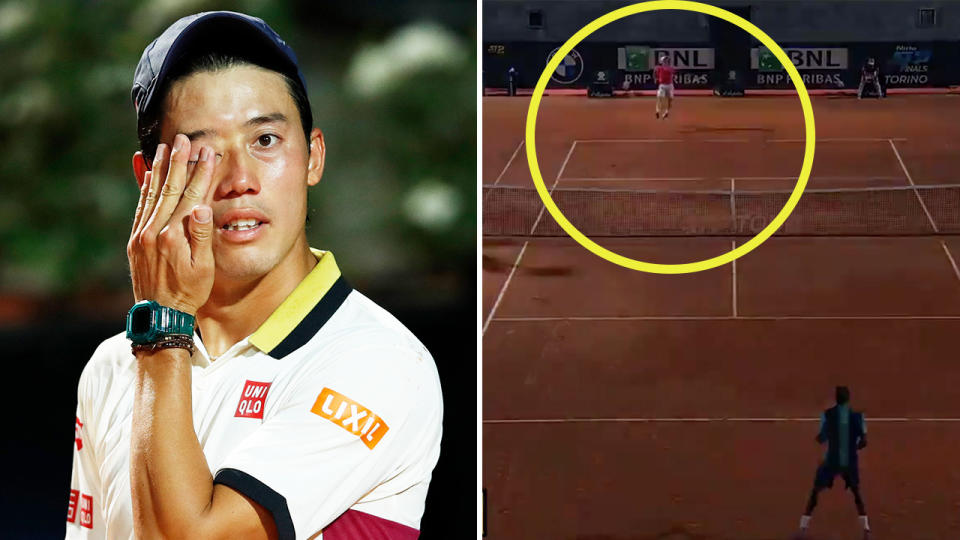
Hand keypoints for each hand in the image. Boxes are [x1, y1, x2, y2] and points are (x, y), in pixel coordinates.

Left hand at [128, 134, 216, 315]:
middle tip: (182, 139)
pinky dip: (144, 188)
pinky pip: (140, 207)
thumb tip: (201, 208)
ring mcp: (141, 235)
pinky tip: (148, 174)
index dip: (200, 174)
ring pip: (152, 194)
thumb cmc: (189, 292)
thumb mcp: (203, 268)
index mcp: (174, 236)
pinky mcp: (135, 240)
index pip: (191, 197)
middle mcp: (154, 231)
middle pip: (169, 189)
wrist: (159, 314)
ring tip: (164, 148)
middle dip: (178, 162)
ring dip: (159, 169)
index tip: (207, 153)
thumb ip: (201, 236)